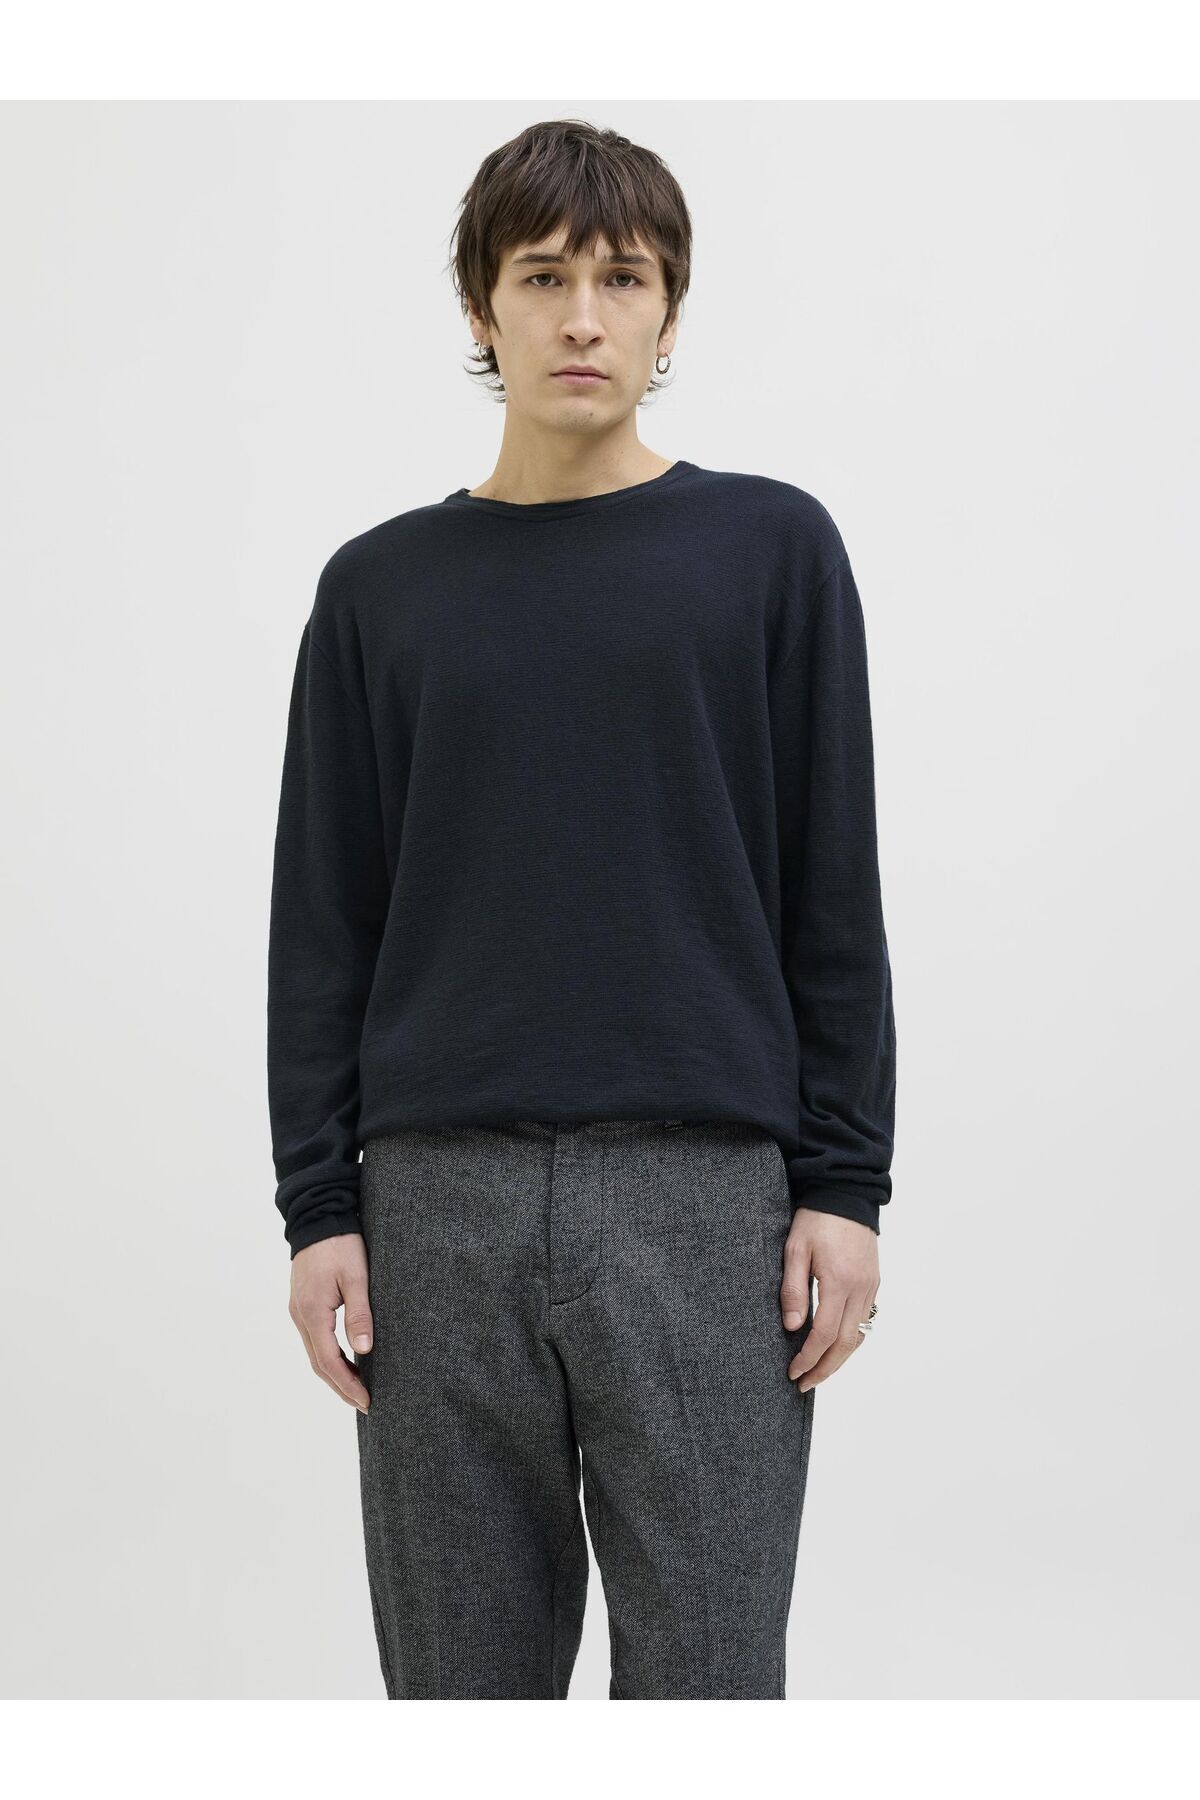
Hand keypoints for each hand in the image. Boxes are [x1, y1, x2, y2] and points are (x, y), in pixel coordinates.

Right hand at [289, 1232, 373, 1412]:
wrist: (318, 1216)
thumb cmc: (341, 1244)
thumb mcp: (357, 1276)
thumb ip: (359, 1314)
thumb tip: (364, 1350)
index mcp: (312, 1311)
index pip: (329, 1360)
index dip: (348, 1384)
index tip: (367, 1401)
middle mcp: (300, 1315)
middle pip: (318, 1363)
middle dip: (341, 1387)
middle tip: (365, 1404)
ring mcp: (298, 1310)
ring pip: (315, 1353)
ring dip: (334, 1374)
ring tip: (358, 1390)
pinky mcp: (303, 1304)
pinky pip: (314, 1339)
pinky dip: (329, 1356)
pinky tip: (346, 1361)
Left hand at [780, 1208, 879, 1392]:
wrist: (846, 1193)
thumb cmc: (816, 1219)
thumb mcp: (795, 1249)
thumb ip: (793, 1290)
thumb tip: (791, 1328)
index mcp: (838, 1281)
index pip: (824, 1334)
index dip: (808, 1358)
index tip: (792, 1371)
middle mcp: (860, 1289)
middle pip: (845, 1343)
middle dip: (825, 1368)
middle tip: (805, 1384)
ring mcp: (870, 1287)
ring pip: (858, 1336)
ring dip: (839, 1359)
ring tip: (818, 1372)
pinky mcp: (874, 1283)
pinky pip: (864, 1321)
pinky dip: (850, 1341)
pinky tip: (835, 1347)